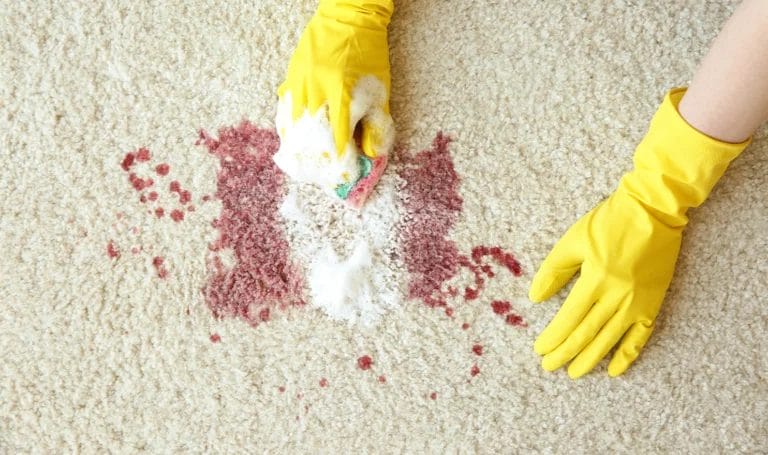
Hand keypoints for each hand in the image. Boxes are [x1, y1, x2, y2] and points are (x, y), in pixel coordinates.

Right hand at [274, 0, 394, 192]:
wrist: (349, 18)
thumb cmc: (369, 55)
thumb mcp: (380, 91)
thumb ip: (376, 125)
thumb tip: (371, 155)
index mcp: (342, 96)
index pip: (338, 140)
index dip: (340, 162)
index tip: (342, 176)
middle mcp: (317, 92)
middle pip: (311, 138)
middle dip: (315, 160)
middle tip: (318, 176)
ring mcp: (300, 84)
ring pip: (293, 125)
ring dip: (297, 147)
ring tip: (300, 165)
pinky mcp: (291, 77)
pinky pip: (284, 108)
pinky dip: (287, 126)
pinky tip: (289, 138)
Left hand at [529, 89, 748, 377]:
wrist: (654, 210)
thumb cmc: (609, 222)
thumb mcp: (573, 240)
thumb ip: (553, 270)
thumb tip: (535, 298)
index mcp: (596, 279)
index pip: (569, 318)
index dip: (553, 337)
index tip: (540, 349)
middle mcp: (617, 295)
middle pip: (587, 333)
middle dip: (566, 352)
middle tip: (549, 366)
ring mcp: (638, 302)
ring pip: (610, 339)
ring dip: (591, 358)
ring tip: (574, 372)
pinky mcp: (654, 302)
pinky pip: (640, 336)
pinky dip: (627, 355)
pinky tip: (614, 370)